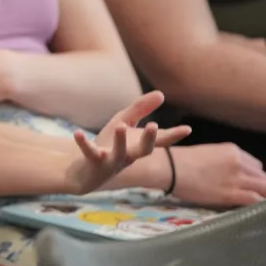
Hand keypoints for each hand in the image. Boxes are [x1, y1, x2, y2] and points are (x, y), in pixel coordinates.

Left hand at [66, 91, 190, 194]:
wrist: (85, 171)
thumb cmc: (109, 145)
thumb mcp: (124, 123)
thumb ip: (141, 109)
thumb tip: (161, 93)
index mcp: (137, 147)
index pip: (159, 142)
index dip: (173, 135)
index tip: (188, 129)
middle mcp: (128, 156)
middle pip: (143, 150)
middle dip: (149, 138)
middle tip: (153, 125)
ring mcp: (111, 161)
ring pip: (119, 153)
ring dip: (120, 140)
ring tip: (121, 126)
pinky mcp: (93, 163)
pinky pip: (89, 153)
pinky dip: (83, 143)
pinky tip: (77, 133)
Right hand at [169, 143, 265, 206]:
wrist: (169, 168)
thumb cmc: (181, 160)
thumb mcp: (208, 153)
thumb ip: (225, 161)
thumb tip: (232, 173)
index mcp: (232, 150)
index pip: (256, 165)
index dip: (253, 176)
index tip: (247, 183)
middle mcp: (238, 162)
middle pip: (263, 177)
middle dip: (260, 186)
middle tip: (250, 194)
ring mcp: (236, 178)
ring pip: (265, 188)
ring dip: (261, 196)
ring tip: (250, 201)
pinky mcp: (231, 194)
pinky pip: (256, 200)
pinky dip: (256, 204)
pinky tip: (246, 206)